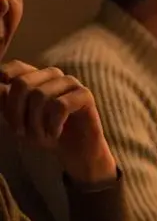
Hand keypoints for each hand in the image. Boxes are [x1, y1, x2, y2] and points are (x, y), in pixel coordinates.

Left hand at [0, 61, 116, 183]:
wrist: (75, 152)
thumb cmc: (44, 133)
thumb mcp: (16, 120)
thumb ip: (4, 102)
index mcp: (35, 77)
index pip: (15, 67)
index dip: (4, 84)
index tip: (4, 109)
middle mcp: (52, 75)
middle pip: (23, 83)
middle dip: (16, 112)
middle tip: (20, 133)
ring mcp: (70, 83)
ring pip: (41, 95)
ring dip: (36, 123)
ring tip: (41, 136)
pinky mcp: (85, 95)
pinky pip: (60, 105)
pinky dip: (53, 125)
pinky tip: (55, 133)